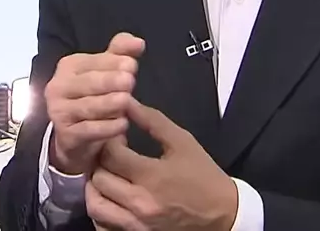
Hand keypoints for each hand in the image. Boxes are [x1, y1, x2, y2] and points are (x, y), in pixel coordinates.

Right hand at [44, 32, 144, 174]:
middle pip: (88, 83)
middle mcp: (59, 87)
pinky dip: (107, 127)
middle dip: (110, 81)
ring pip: (88, 106)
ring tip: (126, 101)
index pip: (92, 62)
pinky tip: (123, 124)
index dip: (112, 63)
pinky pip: (88, 130)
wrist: (75, 136)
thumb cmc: (93, 97)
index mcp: (68, 66)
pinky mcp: (66, 135)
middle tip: (130, 81)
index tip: (132, 65)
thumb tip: (139, 42)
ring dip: (108, 104)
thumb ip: (121, 54)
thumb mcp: (105, 72)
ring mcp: (59, 112)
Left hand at [85, 99, 238, 230]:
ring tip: (106, 175)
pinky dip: (101, 211)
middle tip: (109, 154)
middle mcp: (141, 203)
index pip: (111, 155)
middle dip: (100, 161)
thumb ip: (152, 120)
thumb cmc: (203, 175)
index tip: (117, 137)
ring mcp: (137, 224)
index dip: (108, 141)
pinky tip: (109, 197)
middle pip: (99, 178)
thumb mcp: (182, 141)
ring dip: (95, 187)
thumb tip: (126, 101)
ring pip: (96, 204)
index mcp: (153, 176)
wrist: (223, 214)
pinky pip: (104, 226)